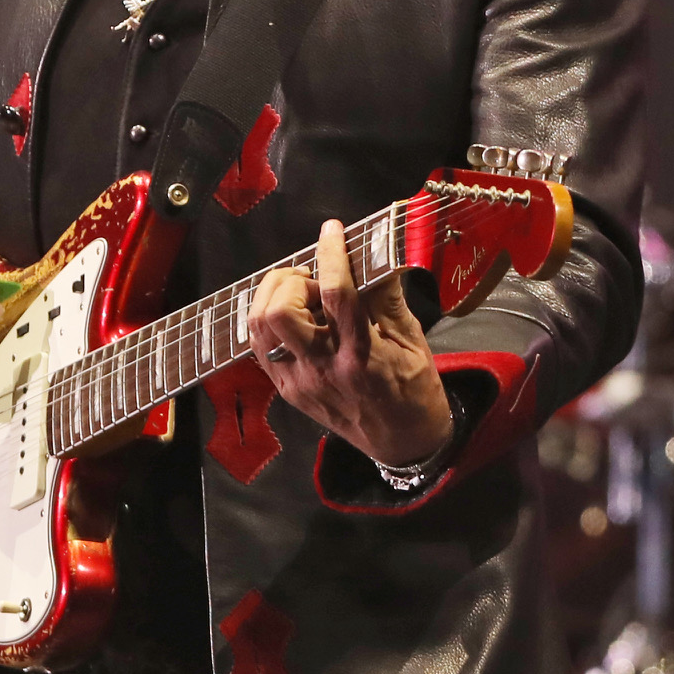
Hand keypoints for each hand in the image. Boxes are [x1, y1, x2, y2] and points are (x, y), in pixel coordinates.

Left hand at [247, 219, 454, 468]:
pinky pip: (259, 346)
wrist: (402, 442)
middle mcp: (323, 369)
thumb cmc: (414, 389)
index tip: (333, 230)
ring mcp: (299, 382)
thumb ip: (387, 297)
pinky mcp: (287, 390)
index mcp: (362, 356)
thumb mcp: (412, 339)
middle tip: (313, 278)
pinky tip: (292, 314)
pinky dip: (268, 320)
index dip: (332, 254)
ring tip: (302, 294)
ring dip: (274, 297)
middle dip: (291, 280)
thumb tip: (374, 253)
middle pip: (280, 313)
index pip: (337, 294)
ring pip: (261, 327)